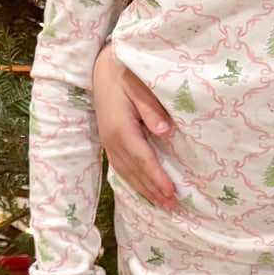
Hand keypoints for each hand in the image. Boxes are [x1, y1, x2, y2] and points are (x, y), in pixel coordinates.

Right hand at [94, 42, 176, 208]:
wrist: (102, 67)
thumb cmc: (125, 73)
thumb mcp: (139, 85)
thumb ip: (151, 108)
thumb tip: (165, 132)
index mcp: (120, 128)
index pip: (142, 158)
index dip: (157, 177)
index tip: (171, 192)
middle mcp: (112, 139)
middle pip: (134, 171)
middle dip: (152, 190)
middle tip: (171, 207)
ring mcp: (108, 141)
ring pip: (126, 172)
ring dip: (143, 190)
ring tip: (161, 204)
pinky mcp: (109, 140)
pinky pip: (121, 166)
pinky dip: (133, 180)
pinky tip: (143, 189)